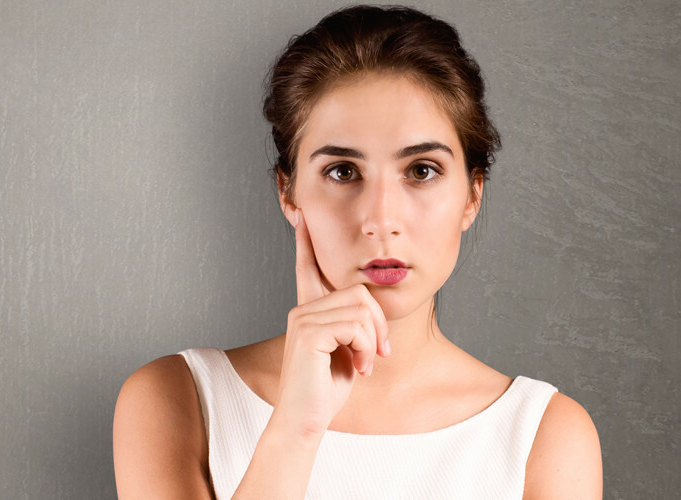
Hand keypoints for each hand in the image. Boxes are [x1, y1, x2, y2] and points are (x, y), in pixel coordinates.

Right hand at [273, 211, 391, 435]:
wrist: (305, 422)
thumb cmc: (325, 392)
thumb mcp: (348, 353)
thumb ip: (354, 327)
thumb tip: (369, 309)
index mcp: (309, 312)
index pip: (307, 268)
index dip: (306, 242)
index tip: (302, 215)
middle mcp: (302, 310)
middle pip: (359, 292)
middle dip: (379, 325)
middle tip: (378, 355)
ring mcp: (302, 319)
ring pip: (361, 309)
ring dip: (373, 341)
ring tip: (364, 365)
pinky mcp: (307, 333)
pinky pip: (355, 326)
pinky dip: (365, 348)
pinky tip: (358, 368)